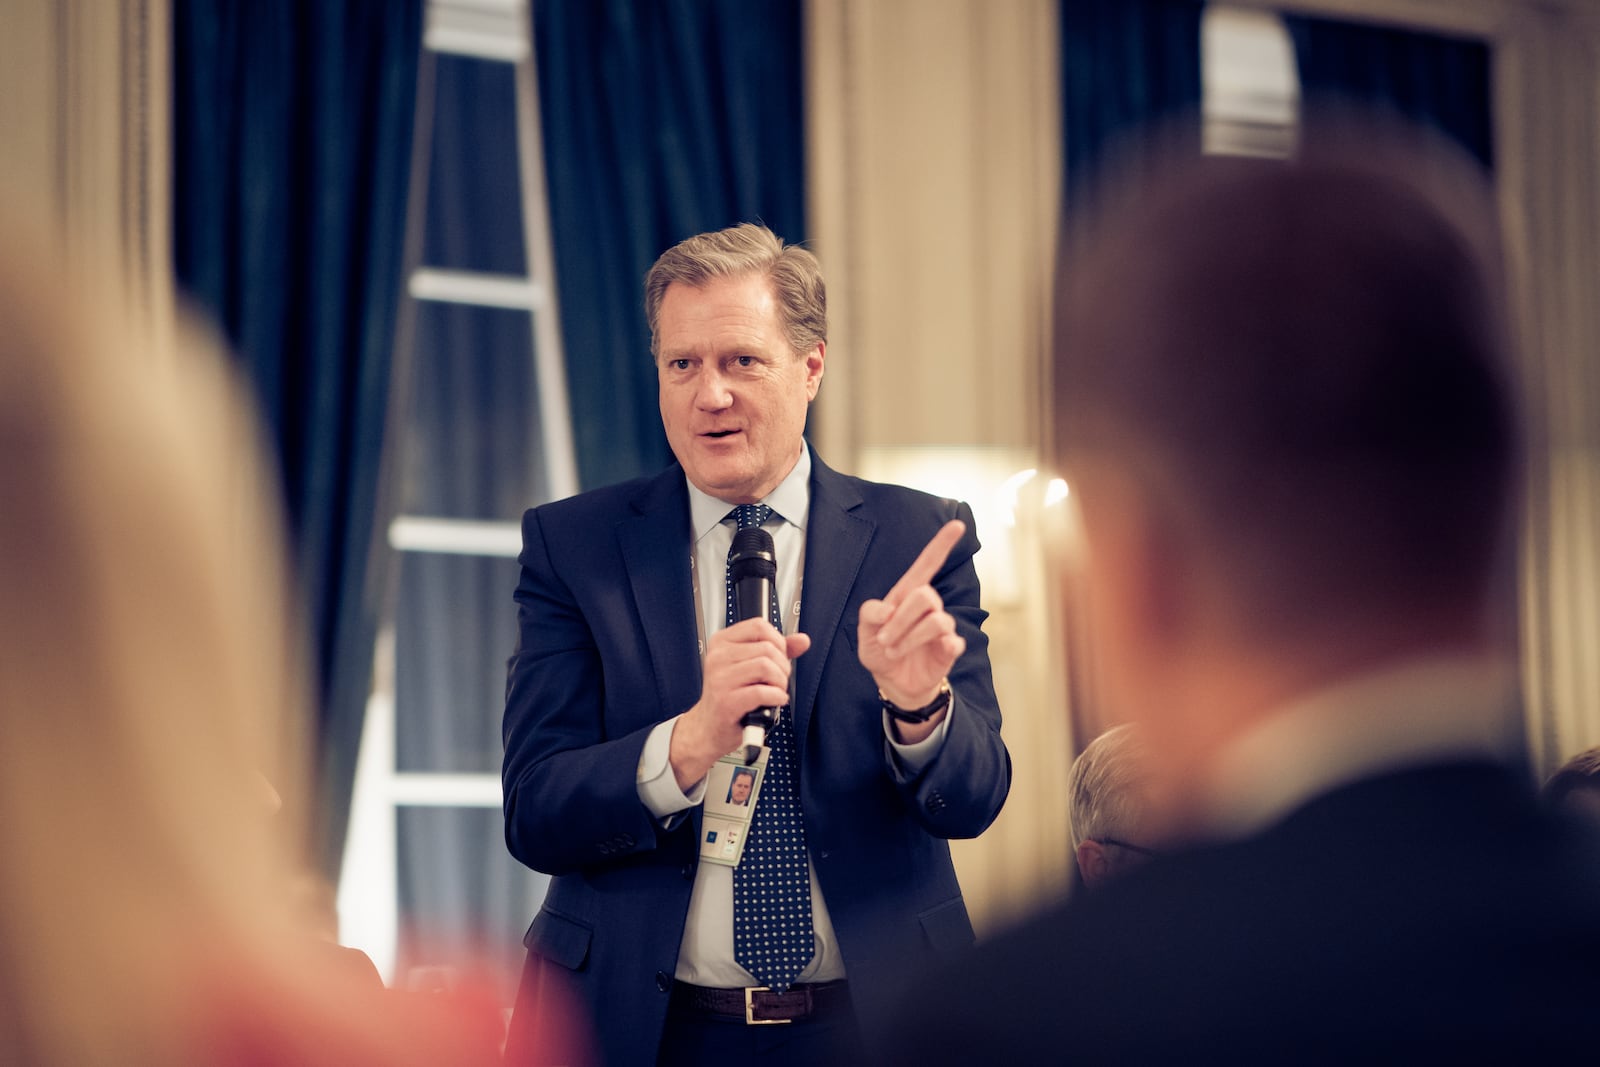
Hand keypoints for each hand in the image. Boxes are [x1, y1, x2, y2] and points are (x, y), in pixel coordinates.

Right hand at [669, 619, 809, 789]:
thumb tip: (802, 640)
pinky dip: (776, 697)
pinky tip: (774, 701)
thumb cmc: (729, 696)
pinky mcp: (726, 701)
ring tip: (775, 691)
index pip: (759, 625)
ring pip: (766, 667)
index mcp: (722, 643)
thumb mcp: (749, 666)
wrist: (709, 727)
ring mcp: (720, 679)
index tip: (778, 656)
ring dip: (780, 682)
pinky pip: (762, 691)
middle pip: (767, 648)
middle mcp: (718, 657)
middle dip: (782, 666)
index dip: (778, 641)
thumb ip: (777, 651)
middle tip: (777, 680)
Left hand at [857, 519, 967, 712]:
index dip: (941, 544)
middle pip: (925, 595)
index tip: (958, 524)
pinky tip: (933, 653)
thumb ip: (870, 615)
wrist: (893, 683)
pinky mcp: (950, 648)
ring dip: (909, 639)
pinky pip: (952, 641)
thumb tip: (888, 609)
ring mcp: (941, 627)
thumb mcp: (864, 633)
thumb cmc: (880, 651)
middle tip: (885, 640)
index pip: (926, 565)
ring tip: (894, 651)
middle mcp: (927, 607)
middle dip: (901, 620)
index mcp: (906, 596)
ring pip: (936, 619)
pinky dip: (941, 648)